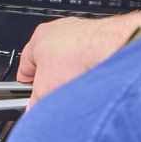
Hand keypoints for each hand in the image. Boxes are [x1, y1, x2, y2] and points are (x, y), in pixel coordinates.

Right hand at [17, 11, 140, 103]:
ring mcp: (82, 32)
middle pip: (50, 63)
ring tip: (80, 88)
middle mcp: (60, 30)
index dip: (29, 86)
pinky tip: (95, 79)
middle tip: (58, 95)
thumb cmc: (80, 56)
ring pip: (72, 61)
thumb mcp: (46, 88)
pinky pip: (91, 58)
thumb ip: (36, 101)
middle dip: (53, 80)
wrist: (115, 48)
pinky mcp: (102, 38)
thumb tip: (33, 111)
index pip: (26, 65)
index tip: (34, 98)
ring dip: (74, 74)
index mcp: (39, 36)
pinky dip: (91, 68)